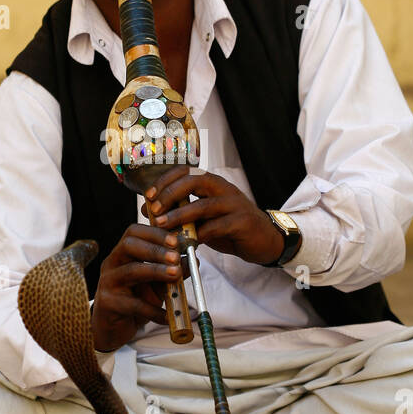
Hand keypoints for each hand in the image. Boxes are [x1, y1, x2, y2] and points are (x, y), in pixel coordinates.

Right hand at [91, 221, 184, 352]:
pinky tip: (168, 315)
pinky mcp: (108, 303)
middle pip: (129, 246)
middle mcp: (112, 264)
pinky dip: (154, 310)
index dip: (155, 233)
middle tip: (176, 257)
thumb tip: (194, 260)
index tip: (175, 240)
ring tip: (176, 275)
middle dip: (155, 249)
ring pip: (130, 271)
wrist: (113, 327)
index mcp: (122, 253)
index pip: (133, 232)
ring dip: (156, 271)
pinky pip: (134, 304)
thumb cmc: (135, 300)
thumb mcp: (156, 283)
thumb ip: (172, 270)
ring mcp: (107, 283)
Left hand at [143, 167, 283, 265]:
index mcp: (213, 184)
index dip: (165, 180)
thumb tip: (149, 210)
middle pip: (194, 181)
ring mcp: (235, 204)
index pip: (186, 172)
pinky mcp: (242, 222)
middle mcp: (224, 189)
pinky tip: (190, 242)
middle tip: (154, 209)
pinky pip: (217, 226)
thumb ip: (181, 212)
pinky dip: (201, 234)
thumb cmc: (229, 228)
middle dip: (170, 194)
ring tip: (163, 225)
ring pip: (203, 205)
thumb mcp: (202, 219)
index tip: (149, 195)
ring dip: (180, 215)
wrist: (264, 241)